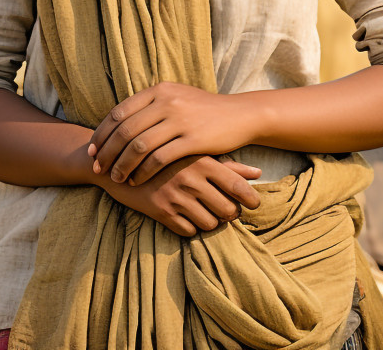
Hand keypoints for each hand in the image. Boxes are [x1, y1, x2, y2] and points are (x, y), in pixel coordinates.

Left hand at [87, 82, 254, 185]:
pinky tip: (137, 181)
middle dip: (106, 152)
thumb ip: (150, 105)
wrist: (239, 115)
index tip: (92, 149)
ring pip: (138, 146)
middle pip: (124, 130)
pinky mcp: (192, 139)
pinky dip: (142, 172)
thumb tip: (118, 120)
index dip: (102, 133)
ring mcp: (179, 120)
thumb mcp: (176, 97)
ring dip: (122, 165)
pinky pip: (158, 159)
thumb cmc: (203, 110)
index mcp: (159, 90)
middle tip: (97, 168)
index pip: (119, 112)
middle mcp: (166, 101)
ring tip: (115, 178)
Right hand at [97, 154, 261, 236]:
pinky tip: (187, 215)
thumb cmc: (168, 152)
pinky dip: (191, 227)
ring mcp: (176, 197)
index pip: (237, 186)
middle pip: (227, 210)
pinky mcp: (161, 212)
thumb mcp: (197, 152)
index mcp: (203, 161)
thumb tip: (258, 173)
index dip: (251, 199)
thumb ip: (228, 164)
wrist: (124, 159)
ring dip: (212, 221)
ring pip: (210, 224)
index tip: (255, 204)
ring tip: (207, 211)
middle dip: (230, 213)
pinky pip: (188, 231)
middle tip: (227, 209)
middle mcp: (192, 180)